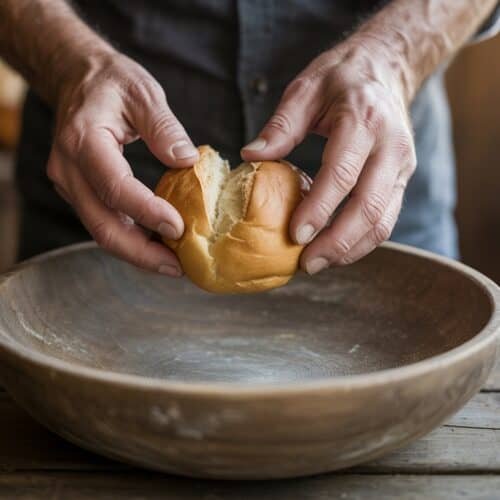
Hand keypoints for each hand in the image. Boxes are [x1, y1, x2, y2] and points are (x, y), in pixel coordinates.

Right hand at [47, 51, 198, 276]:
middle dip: (141, 253)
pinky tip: (157, 247)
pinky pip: (104, 222)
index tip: (179, 229)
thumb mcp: (143, 93)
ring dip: (137, 253)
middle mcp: (69, 169)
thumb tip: (188, 162)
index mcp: (84, 141)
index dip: (146, 213)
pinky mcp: (80, 192)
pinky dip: (130, 239)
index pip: (115, 187)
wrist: (77, 80)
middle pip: (102, 225)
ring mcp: (70, 184)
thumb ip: (165, 127)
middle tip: (177, 267)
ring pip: (101, 231)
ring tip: (173, 265)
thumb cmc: (111, 83)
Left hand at [242, 40, 415, 273]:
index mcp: (364, 120)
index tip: (295, 235)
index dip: (319, 209)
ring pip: (383, 220)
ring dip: (352, 249)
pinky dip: (362, 241)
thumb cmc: (341, 78)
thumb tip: (250, 156)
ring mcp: (402, 166)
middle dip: (338, 242)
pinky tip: (337, 251)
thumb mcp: (306, 88)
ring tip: (319, 263)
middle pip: (369, 207)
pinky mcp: (403, 180)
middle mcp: (391, 146)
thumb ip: (280, 125)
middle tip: (307, 264)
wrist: (387, 69)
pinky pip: (387, 220)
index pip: (342, 174)